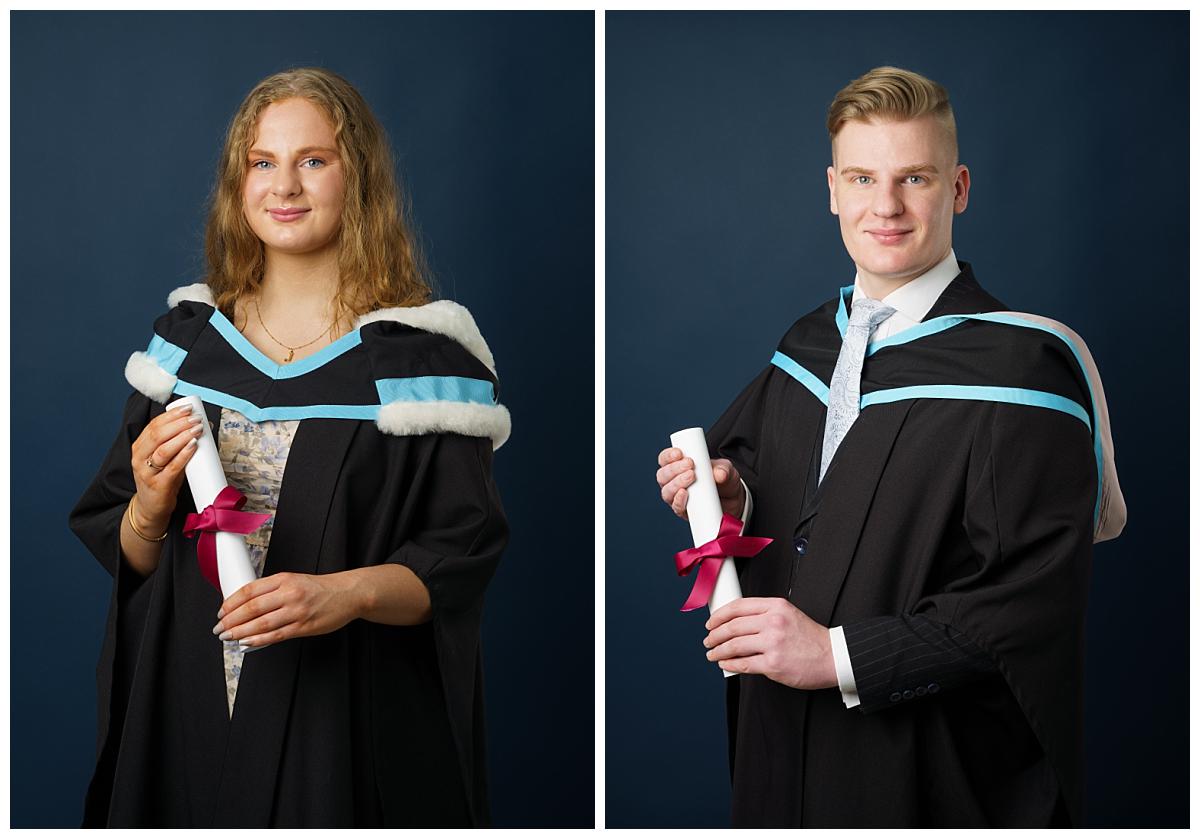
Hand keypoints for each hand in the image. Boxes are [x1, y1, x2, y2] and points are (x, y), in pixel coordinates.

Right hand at [130, 403, 205, 527]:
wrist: (151, 508)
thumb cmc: (161, 479)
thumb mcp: (163, 459)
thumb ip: (175, 444)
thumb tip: (199, 427)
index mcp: (140, 447)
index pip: (153, 425)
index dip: (171, 415)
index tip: (188, 409)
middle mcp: (139, 458)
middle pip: (158, 435)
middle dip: (179, 423)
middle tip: (196, 419)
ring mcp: (147, 472)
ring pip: (164, 449)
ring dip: (182, 437)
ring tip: (197, 429)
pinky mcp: (158, 485)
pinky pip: (172, 467)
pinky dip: (184, 454)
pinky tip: (193, 446)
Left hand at [213, 571, 361, 648]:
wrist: (348, 594)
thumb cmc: (320, 588)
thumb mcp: (294, 580)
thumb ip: (271, 590)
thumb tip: (245, 606)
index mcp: (284, 579)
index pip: (250, 590)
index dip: (231, 603)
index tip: (221, 612)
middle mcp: (289, 593)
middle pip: (252, 608)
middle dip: (230, 620)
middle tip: (219, 628)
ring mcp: (297, 611)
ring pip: (261, 624)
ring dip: (240, 633)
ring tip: (228, 637)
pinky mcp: (304, 627)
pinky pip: (276, 636)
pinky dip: (258, 641)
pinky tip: (247, 643)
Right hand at [656, 447, 744, 520]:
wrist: (733, 500)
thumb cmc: (724, 480)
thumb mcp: (726, 469)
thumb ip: (723, 468)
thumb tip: (719, 474)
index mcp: (679, 467)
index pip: (665, 460)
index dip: (668, 456)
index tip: (679, 453)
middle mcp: (674, 482)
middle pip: (662, 476)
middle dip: (674, 469)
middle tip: (690, 464)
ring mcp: (678, 498)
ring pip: (666, 492)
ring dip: (676, 483)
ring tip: (691, 476)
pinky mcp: (685, 512)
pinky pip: (676, 508)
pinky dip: (678, 501)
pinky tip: (684, 493)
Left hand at [703, 597, 838, 689]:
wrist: (832, 657)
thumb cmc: (810, 638)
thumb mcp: (788, 614)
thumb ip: (764, 614)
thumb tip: (735, 622)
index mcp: (776, 606)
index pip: (738, 606)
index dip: (719, 615)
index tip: (711, 623)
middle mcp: (773, 622)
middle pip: (732, 626)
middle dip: (715, 635)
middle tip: (708, 640)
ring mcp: (773, 643)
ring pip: (734, 645)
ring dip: (718, 651)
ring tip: (712, 654)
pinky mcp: (773, 664)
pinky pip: (743, 664)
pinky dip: (730, 664)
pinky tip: (725, 664)